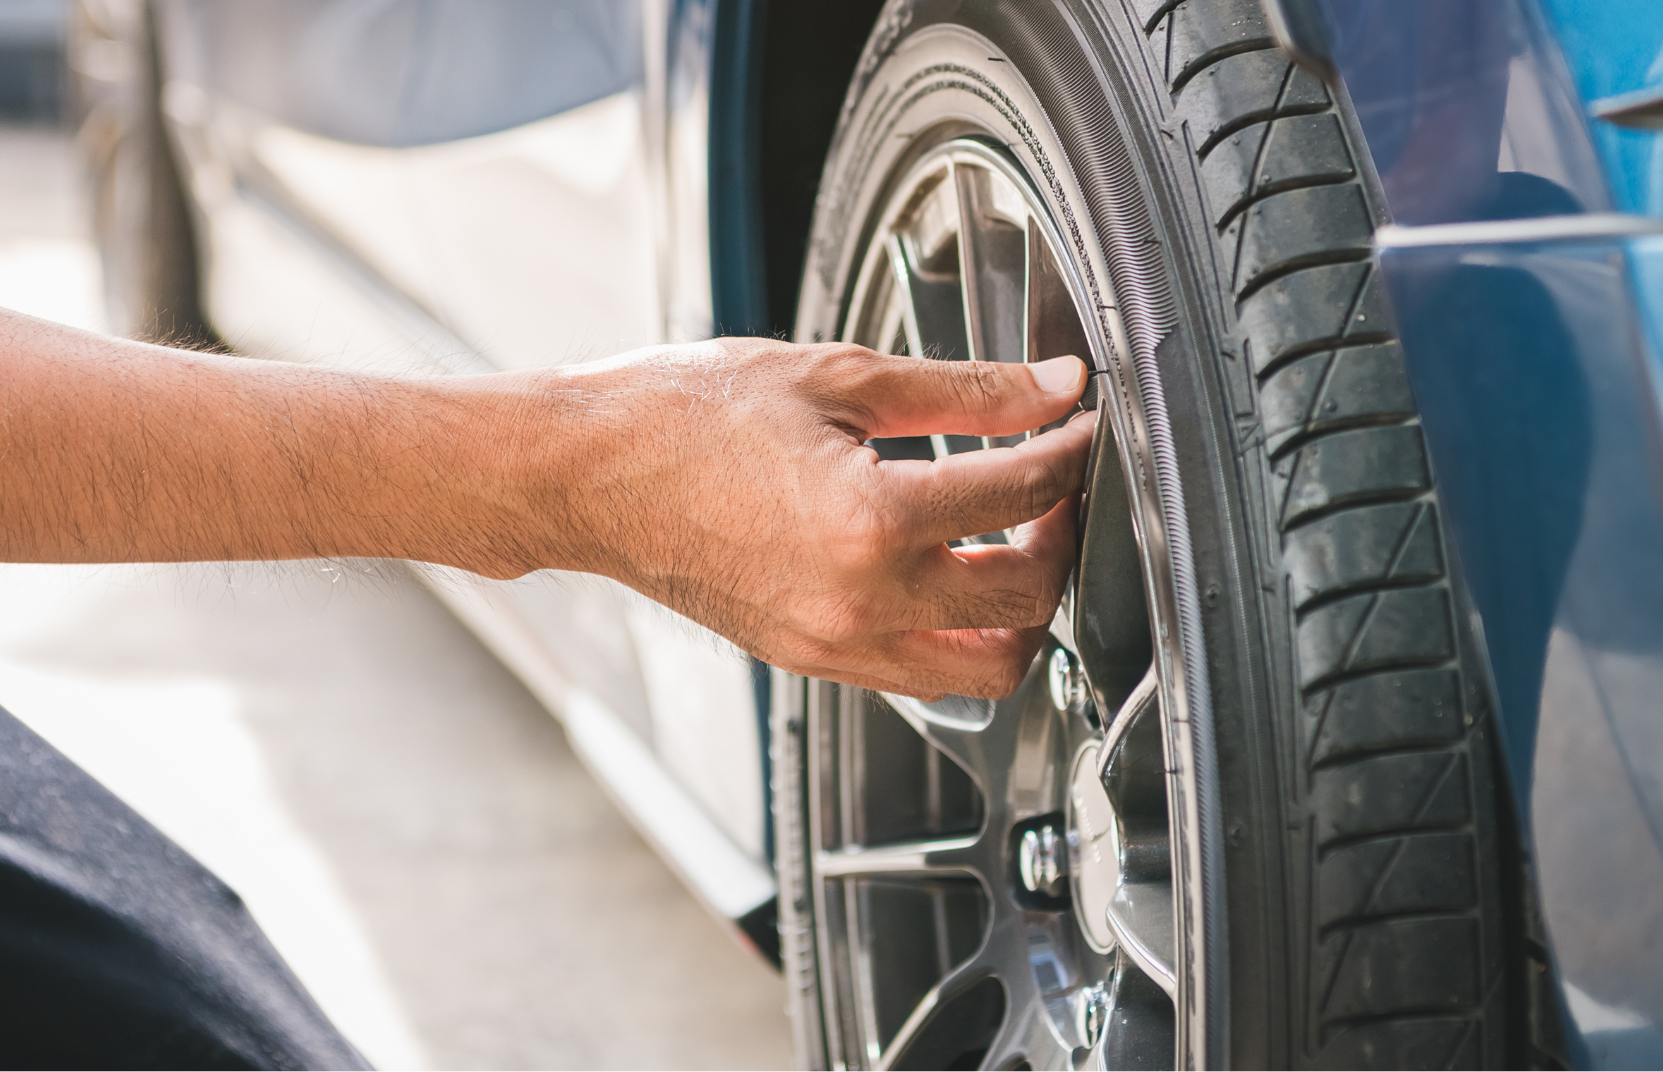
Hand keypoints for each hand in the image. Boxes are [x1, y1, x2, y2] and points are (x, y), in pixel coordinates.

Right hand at [538, 338, 1094, 699]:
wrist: (584, 474)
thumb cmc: (680, 416)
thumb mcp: (835, 376)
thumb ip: (963, 389)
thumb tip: (1051, 388)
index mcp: (870, 520)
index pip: (1023, 494)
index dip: (1070, 449)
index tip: (1078, 422)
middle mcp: (860, 601)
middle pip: (1028, 599)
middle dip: (1063, 537)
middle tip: (1055, 485)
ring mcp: (836, 643)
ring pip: (988, 668)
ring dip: (1024, 611)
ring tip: (1014, 543)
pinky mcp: (813, 661)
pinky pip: (923, 676)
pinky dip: (960, 635)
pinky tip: (950, 574)